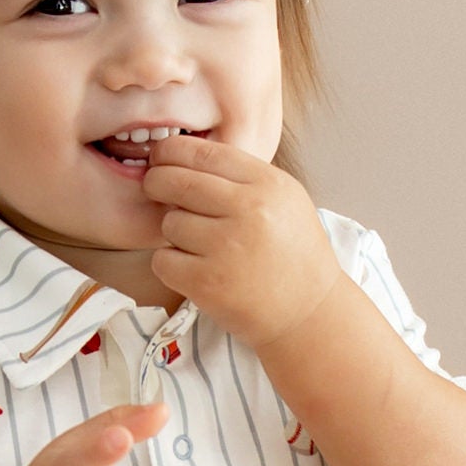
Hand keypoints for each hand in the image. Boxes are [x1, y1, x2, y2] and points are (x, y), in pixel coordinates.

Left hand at [142, 133, 343, 347]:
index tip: (160, 159)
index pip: (202, 153)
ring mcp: (227, 247)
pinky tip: (194, 269)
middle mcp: (248, 211)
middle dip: (157, 183)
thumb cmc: (292, 255)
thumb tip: (180, 159)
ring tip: (201, 246)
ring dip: (174, 233)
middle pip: (174, 181)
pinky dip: (171, 265)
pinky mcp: (208, 283)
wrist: (309, 313)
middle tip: (157, 191)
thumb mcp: (283, 200)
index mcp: (267, 184)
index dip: (170, 152)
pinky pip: (163, 260)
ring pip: (168, 222)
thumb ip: (240, 176)